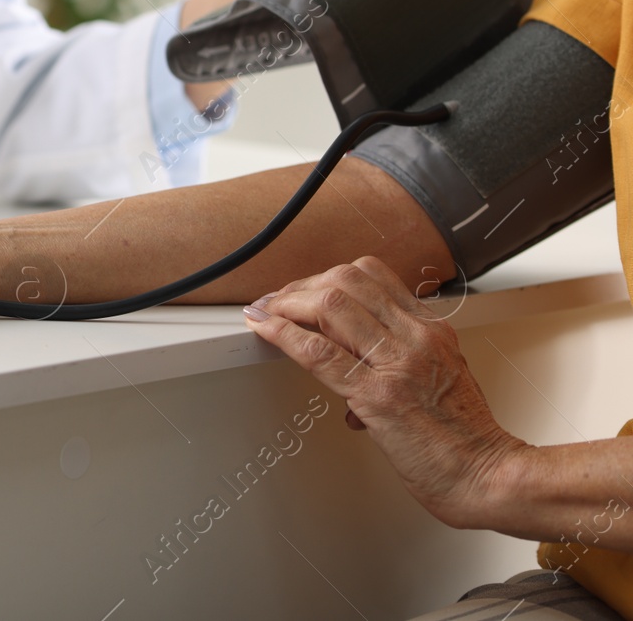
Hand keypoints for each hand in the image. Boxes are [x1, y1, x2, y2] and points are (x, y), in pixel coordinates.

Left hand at [242, 257, 527, 529]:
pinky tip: (266, 329)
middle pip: (346, 280)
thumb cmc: (467, 440)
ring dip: (287, 304)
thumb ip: (399, 363)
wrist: (490, 479)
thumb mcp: (440, 379)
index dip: (327, 278)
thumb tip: (350, 366)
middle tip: (278, 303)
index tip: (303, 292)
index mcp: (432, 331)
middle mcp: (417, 337)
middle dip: (302, 286)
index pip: (372, 276)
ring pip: (330, 304)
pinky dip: (283, 334)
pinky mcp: (379, 395)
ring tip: (267, 313)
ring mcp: (398, 363)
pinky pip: (320, 353)